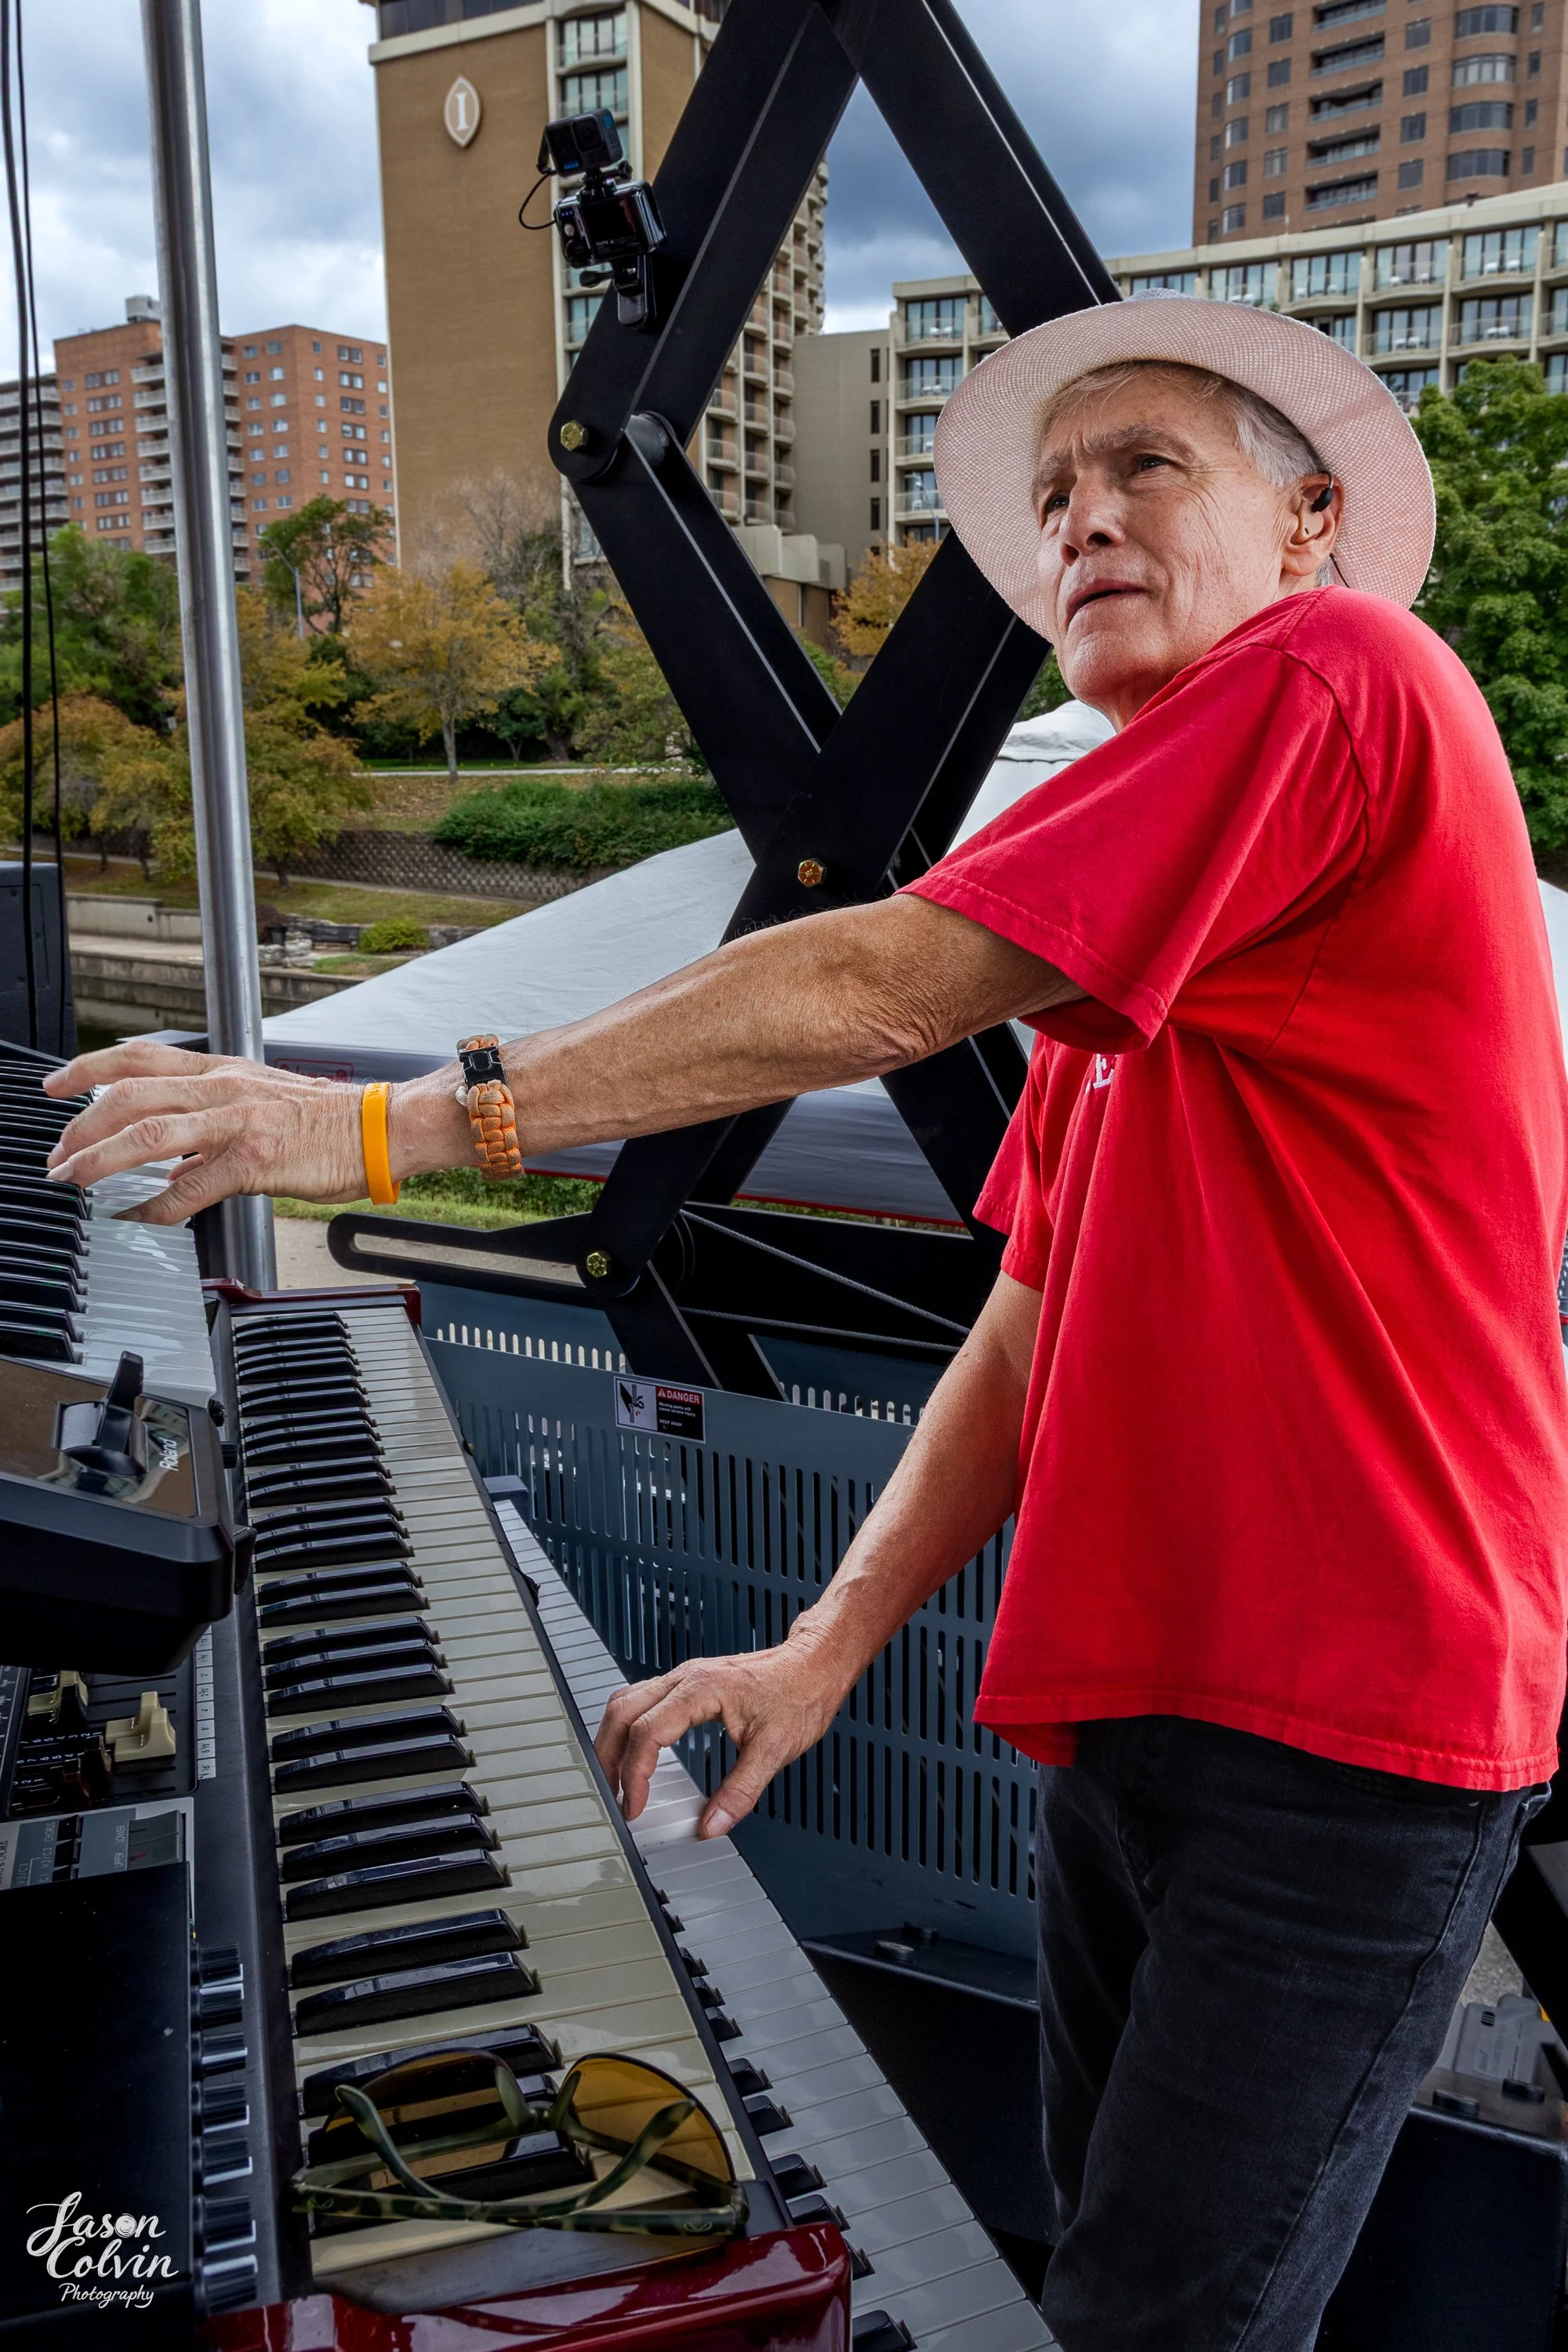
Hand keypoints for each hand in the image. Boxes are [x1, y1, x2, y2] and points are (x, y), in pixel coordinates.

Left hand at [40, 1041, 367, 1222]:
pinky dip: (155, 1208)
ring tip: (73, 1179)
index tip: (56, 1085)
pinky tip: (136, 1218)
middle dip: (81, 1123)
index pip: (141, 1056)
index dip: (89, 1066)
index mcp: (223, 1071)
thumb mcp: (262, 1105)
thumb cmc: (331, 1121)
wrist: (381, 1129)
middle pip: (130, 1092)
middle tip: (57, 1153)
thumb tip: (173, 1166)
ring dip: (99, 1158)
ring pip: (148, 1132)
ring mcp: (237, 1122)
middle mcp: (224, 1088)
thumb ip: (211, 1129)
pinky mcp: (254, 1161)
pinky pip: (189, 1188)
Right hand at [594, 1628, 849, 1839]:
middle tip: (608, 1797)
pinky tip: (634, 1750)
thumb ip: (740, 1791)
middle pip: (621, 1713)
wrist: (815, 1663)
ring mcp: (684, 1677)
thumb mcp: (775, 1749)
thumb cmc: (800, 1693)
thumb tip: (713, 1825)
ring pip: (625, 1702)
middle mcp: (685, 1678)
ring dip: (612, 1740)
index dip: (634, 1776)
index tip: (635, 1807)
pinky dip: (628, 1728)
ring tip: (613, 1778)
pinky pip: (641, 1700)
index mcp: (700, 1689)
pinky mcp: (689, 1682)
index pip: (647, 1733)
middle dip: (607, 1757)